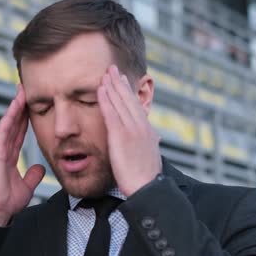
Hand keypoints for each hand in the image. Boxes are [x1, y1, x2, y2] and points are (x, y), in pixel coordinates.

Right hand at [0, 85, 45, 225]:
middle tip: (26, 90)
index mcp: (8, 157)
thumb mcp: (26, 186)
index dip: (25, 119)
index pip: (18, 133)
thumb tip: (40, 167)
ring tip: (22, 91)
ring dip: (15, 107)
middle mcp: (2, 151)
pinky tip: (15, 105)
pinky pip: (3, 130)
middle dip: (20, 107)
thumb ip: (33, 176)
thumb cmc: (6, 202)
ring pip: (8, 123)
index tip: (31, 106)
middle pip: (13, 124)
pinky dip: (9, 117)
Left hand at [98, 65, 161, 196]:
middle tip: (112, 68)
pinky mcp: (121, 136)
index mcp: (147, 131)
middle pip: (128, 99)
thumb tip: (155, 139)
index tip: (121, 80)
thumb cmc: (145, 178)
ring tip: (104, 73)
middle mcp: (140, 126)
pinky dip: (106, 99)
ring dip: (111, 86)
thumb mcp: (149, 156)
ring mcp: (131, 130)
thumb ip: (149, 144)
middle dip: (119, 82)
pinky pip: (111, 113)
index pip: (135, 106)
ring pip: (120, 102)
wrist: (147, 187)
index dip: (127, 91)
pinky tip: (100, 89)